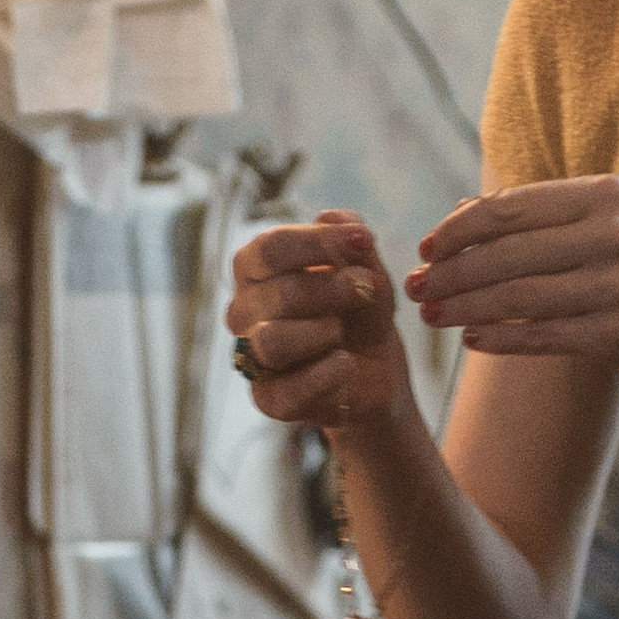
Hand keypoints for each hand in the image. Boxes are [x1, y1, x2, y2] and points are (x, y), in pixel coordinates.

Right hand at [225, 213, 413, 429]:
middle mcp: (243, 310)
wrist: (376, 369)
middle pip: (278, 293)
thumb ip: (351, 240)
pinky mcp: (268, 399)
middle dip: (334, 288)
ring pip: (272, 341)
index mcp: (255, 270)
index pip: (269, 248)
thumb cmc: (359, 311)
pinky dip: (327, 374)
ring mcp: (252, 356)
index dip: (318, 242)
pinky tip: (346, 364)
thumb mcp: (366, 268)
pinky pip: (289, 388)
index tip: (365, 240)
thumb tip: (333, 219)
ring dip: (323, 332)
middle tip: (368, 290)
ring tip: (344, 333)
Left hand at [407, 178, 618, 386]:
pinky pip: (544, 336)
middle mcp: (611, 233)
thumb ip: (551, 215)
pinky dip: (503, 340)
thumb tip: (465, 213)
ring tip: (433, 316)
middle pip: (504, 254)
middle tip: (414, 290)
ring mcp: (617, 284)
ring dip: (465, 309)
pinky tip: (474, 342)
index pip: (509, 208)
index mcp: (605, 194)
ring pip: (517, 297)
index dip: (458, 231)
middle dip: (450, 274)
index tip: (426, 249)